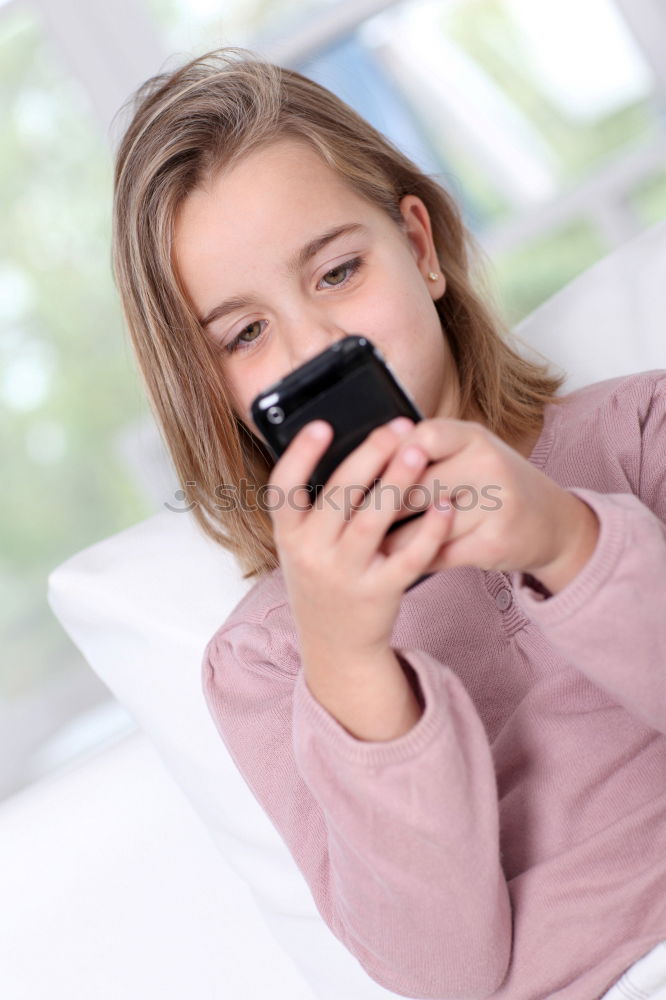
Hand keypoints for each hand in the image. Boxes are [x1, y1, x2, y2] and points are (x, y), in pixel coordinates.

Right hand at [265, 417, 454, 666]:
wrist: (335, 645)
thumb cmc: (324, 579)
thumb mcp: (303, 545)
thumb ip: (316, 506)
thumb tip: (354, 446)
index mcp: (288, 536)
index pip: (283, 489)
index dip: (300, 455)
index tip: (323, 425)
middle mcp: (311, 555)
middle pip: (338, 496)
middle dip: (368, 456)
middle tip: (395, 427)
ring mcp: (345, 575)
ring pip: (372, 521)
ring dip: (396, 482)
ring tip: (418, 450)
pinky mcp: (380, 593)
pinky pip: (408, 558)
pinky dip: (428, 531)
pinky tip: (444, 506)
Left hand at [378, 417, 598, 588]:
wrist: (553, 523)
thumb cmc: (494, 485)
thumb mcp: (470, 454)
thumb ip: (426, 452)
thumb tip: (361, 464)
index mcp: (475, 437)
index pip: (421, 438)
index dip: (387, 456)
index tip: (362, 474)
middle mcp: (488, 466)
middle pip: (416, 485)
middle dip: (379, 506)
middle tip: (348, 520)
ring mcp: (495, 506)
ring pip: (423, 526)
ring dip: (389, 540)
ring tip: (362, 546)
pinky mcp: (494, 543)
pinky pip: (438, 554)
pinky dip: (413, 561)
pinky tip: (395, 563)